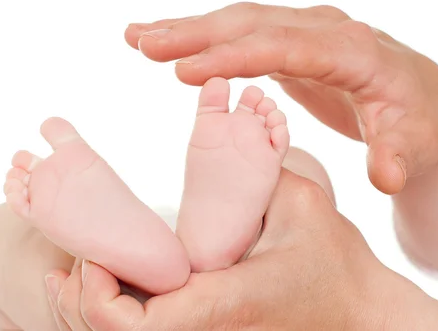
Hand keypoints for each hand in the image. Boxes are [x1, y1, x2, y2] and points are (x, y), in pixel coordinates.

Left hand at [48, 170, 437, 329]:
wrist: (363, 312)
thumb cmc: (339, 264)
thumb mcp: (302, 204)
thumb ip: (258, 169)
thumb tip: (228, 127)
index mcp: (218, 302)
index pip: (126, 324)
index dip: (93, 293)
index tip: (93, 256)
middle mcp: (207, 328)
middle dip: (81, 305)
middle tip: (74, 267)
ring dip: (93, 313)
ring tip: (78, 278)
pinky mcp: (215, 330)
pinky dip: (121, 316)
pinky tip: (115, 289)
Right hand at [124, 3, 437, 194]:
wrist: (425, 103)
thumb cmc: (419, 125)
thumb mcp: (414, 145)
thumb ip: (397, 158)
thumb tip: (385, 177)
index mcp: (356, 52)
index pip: (287, 47)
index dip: (234, 58)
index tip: (185, 72)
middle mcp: (328, 31)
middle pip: (254, 24)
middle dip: (197, 33)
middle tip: (144, 44)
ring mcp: (308, 32)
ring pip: (241, 22)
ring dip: (190, 28)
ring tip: (138, 37)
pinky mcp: (294, 43)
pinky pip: (243, 35)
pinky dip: (204, 38)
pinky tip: (169, 41)